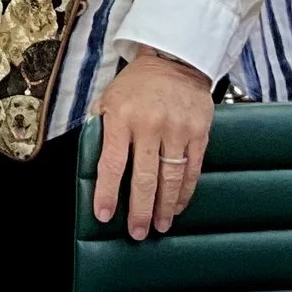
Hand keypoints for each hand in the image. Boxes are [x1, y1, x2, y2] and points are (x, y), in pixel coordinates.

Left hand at [90, 46, 214, 241]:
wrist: (175, 59)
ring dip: (165, 206)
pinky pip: (193, 169)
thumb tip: (92, 159)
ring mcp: (177, 129)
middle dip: (140, 210)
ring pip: (171, 177)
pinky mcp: (199, 132)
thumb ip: (100, 126)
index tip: (105, 215)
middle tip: (138, 232)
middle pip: (144, 177)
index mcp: (121, 117)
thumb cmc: (136, 83)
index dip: (108, 192)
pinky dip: (185, 191)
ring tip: (160, 226)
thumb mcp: (109, 97)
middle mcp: (149, 125)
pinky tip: (178, 205)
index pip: (112, 163)